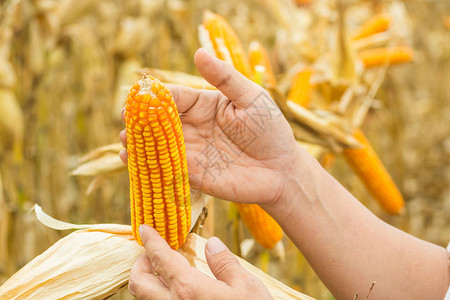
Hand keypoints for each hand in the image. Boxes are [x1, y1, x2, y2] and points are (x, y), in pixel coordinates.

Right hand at [120, 48, 300, 205]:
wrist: (281, 170)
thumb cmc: (269, 130)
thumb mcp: (251, 97)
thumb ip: (224, 77)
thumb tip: (198, 52)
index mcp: (205, 105)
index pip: (174, 97)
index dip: (155, 96)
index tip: (136, 96)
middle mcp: (194, 127)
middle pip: (160, 121)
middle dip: (140, 120)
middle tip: (124, 120)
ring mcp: (192, 151)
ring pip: (158, 145)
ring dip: (138, 143)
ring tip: (125, 141)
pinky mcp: (192, 174)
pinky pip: (166, 168)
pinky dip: (148, 165)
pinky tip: (133, 161)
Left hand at [129, 225, 271, 299]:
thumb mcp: (246, 286)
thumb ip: (224, 263)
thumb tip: (212, 244)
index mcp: (189, 290)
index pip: (160, 259)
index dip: (150, 241)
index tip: (145, 229)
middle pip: (139, 283)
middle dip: (140, 264)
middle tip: (152, 254)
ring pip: (146, 299)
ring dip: (150, 282)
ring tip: (166, 273)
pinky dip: (161, 295)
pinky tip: (179, 291)